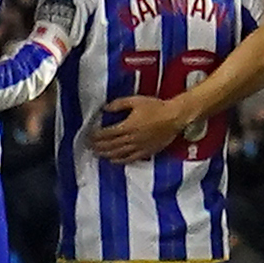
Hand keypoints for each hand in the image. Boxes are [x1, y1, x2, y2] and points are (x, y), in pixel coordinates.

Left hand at [84, 97, 200, 163]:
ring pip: (119, 153)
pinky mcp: (147, 152)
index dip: (96, 136)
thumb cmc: (156, 107)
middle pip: (110, 145)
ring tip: (97, 154)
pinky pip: (131, 159)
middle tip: (89, 146)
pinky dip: (121, 161)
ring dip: (106, 154)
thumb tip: (105, 108)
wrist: (175, 117)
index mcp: (127, 126)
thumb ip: (119, 104)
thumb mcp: (136, 101)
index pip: (107, 133)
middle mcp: (131, 139)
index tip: (88, 136)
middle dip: (98, 146)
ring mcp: (139, 147)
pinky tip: (113, 161)